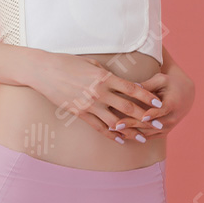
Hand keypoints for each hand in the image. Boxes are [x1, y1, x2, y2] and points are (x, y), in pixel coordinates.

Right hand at [28, 51, 162, 140]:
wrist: (44, 71)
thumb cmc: (68, 62)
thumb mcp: (92, 63)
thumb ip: (107, 73)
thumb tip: (121, 82)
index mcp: (104, 77)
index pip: (131, 89)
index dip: (147, 96)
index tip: (158, 103)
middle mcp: (99, 92)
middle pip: (127, 107)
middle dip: (145, 116)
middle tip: (158, 123)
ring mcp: (89, 104)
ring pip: (115, 121)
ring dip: (130, 130)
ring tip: (143, 137)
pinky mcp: (79, 113)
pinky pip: (98, 127)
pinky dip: (110, 135)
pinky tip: (120, 139)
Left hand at [107, 71, 195, 142]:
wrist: (184, 96)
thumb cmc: (170, 84)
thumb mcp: (161, 80)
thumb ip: (148, 85)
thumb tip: (132, 86)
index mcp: (173, 104)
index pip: (162, 111)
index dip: (153, 114)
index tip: (142, 116)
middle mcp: (171, 118)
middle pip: (151, 124)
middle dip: (133, 125)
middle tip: (116, 125)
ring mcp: (167, 127)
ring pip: (147, 133)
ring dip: (130, 133)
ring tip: (113, 131)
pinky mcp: (162, 132)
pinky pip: (147, 137)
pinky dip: (134, 137)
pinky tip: (120, 135)